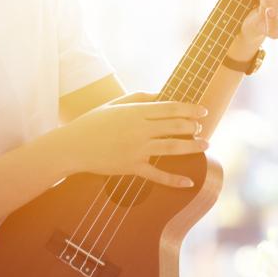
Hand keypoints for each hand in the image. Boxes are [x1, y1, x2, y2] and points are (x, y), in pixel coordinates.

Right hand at [57, 92, 208, 187]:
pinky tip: (190, 182)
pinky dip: (174, 179)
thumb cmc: (92, 123)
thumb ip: (139, 98)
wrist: (72, 146)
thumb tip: (161, 95)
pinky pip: (157, 175)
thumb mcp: (114, 105)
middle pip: (174, 126)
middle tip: (202, 129)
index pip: (170, 108)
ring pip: (171, 147)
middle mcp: (139, 129)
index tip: (203, 111)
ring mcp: (136, 149)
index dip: (190, 109)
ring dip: (192, 146)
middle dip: (193, 127)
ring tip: (205, 146)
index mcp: (135, 112)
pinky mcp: (132, 167)